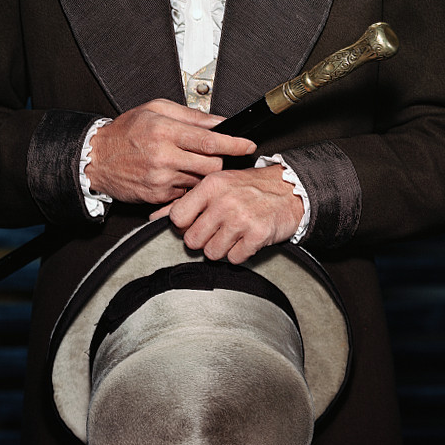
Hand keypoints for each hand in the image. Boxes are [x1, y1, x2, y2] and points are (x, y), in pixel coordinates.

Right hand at [86, 98, 254, 206]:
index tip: (248, 145)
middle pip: (211, 165)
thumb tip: (219, 121)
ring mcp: (161, 179)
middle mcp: (164, 157)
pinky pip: (186, 192)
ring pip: (201, 180)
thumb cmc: (125, 131)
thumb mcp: (155, 109)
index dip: (234, 144)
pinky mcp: (158, 196)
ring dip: (202, 172)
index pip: (210, 141)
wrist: (97, 159)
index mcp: (165, 131)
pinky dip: (187, 184)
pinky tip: (176, 173)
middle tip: (212, 154)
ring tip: (188, 162)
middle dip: (218, 160)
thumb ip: (190, 115)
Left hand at [150, 163, 303, 263]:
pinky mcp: (258, 235)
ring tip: (231, 235)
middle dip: (202, 240)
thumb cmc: (249, 188)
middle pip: (192, 240)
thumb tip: (155, 218)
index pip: (177, 217)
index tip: (193, 223)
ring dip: (220, 249)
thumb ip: (185, 201)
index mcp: (211, 185)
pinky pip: (234, 258)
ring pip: (211, 253)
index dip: (183, 225)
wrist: (289, 190)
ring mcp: (242, 218)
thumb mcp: (216, 185)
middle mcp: (225, 201)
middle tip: (215, 231)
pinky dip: (238, 253)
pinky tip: (244, 239)